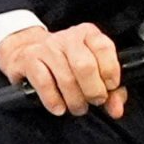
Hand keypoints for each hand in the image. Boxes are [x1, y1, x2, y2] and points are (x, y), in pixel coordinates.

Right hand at [0, 22, 126, 118]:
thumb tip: (116, 109)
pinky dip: (54, 100)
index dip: (110, 71)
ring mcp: (47, 48)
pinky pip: (45, 84)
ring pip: (66, 79)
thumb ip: (112, 89)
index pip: (104, 48)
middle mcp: (67, 38)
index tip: (110, 87)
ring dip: (75, 100)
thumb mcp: (93, 68)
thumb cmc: (66, 62)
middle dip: (93, 91)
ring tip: (78, 107)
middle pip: (85, 66)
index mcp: (88, 34)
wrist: (27, 51)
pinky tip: (59, 107)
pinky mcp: (29, 60)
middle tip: (95, 101)